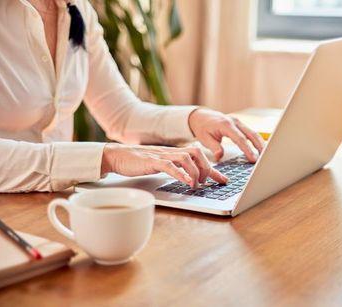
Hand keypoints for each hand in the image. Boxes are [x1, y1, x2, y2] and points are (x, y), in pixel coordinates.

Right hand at [101, 143, 227, 187]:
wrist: (117, 156)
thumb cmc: (138, 162)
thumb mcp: (161, 165)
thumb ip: (174, 168)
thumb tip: (188, 178)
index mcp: (175, 153)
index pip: (200, 158)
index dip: (214, 170)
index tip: (224, 181)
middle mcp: (171, 152)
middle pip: (197, 154)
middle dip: (206, 169)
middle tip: (205, 183)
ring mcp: (162, 155)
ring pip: (187, 158)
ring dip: (195, 172)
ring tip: (195, 185)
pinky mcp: (152, 161)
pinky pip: (170, 165)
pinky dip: (180, 173)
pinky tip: (186, 182)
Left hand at [188, 108, 264, 161]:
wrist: (201, 116)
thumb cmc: (202, 127)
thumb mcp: (204, 138)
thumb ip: (214, 147)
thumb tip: (219, 156)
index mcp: (226, 125)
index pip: (240, 139)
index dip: (248, 150)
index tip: (253, 159)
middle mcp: (235, 122)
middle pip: (252, 134)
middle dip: (259, 147)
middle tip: (264, 159)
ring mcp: (239, 122)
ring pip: (254, 133)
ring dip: (260, 144)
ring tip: (265, 156)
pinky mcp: (240, 125)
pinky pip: (251, 133)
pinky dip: (257, 141)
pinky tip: (261, 149)